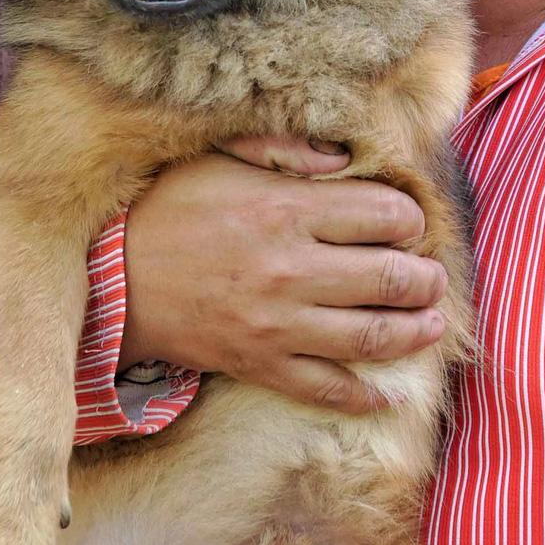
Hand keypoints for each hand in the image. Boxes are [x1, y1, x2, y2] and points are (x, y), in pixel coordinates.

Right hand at [117, 146, 449, 412]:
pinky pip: (328, 388)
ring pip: (373, 336)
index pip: (384, 215)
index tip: (410, 222)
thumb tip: (343, 156)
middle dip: (426, 278)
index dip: (410, 218)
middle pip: (391, 278)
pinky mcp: (262, 364)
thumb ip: (285, 147)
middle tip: (433, 276)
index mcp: (287, 210)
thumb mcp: (220, 155)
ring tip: (432, 322)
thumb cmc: (167, 207)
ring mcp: (279, 324)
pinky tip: (390, 393)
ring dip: (416, 331)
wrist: (111, 279)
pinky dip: (367, 396)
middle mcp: (292, 269)